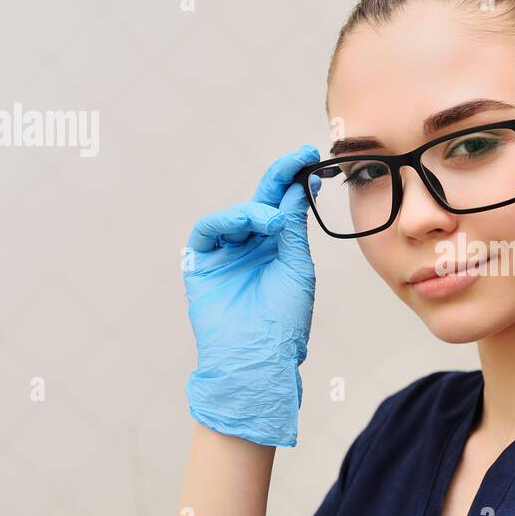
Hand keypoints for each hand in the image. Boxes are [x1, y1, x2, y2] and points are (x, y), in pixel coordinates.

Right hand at [182, 145, 321, 446]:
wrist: (258, 357)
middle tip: (299, 158)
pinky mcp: (202, 262)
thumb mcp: (296, 266)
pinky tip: (249, 223)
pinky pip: (208, 229)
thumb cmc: (283, 320)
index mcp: (279, 249)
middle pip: (263, 202)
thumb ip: (291, 227)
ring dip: (257, 209)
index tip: (312, 160)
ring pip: (237, 213)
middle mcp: (252, 247)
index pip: (286, 207)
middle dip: (280, 178)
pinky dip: (227, 219)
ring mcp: (227, 254)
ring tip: (273, 222)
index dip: (296, 183)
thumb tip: (297, 188)